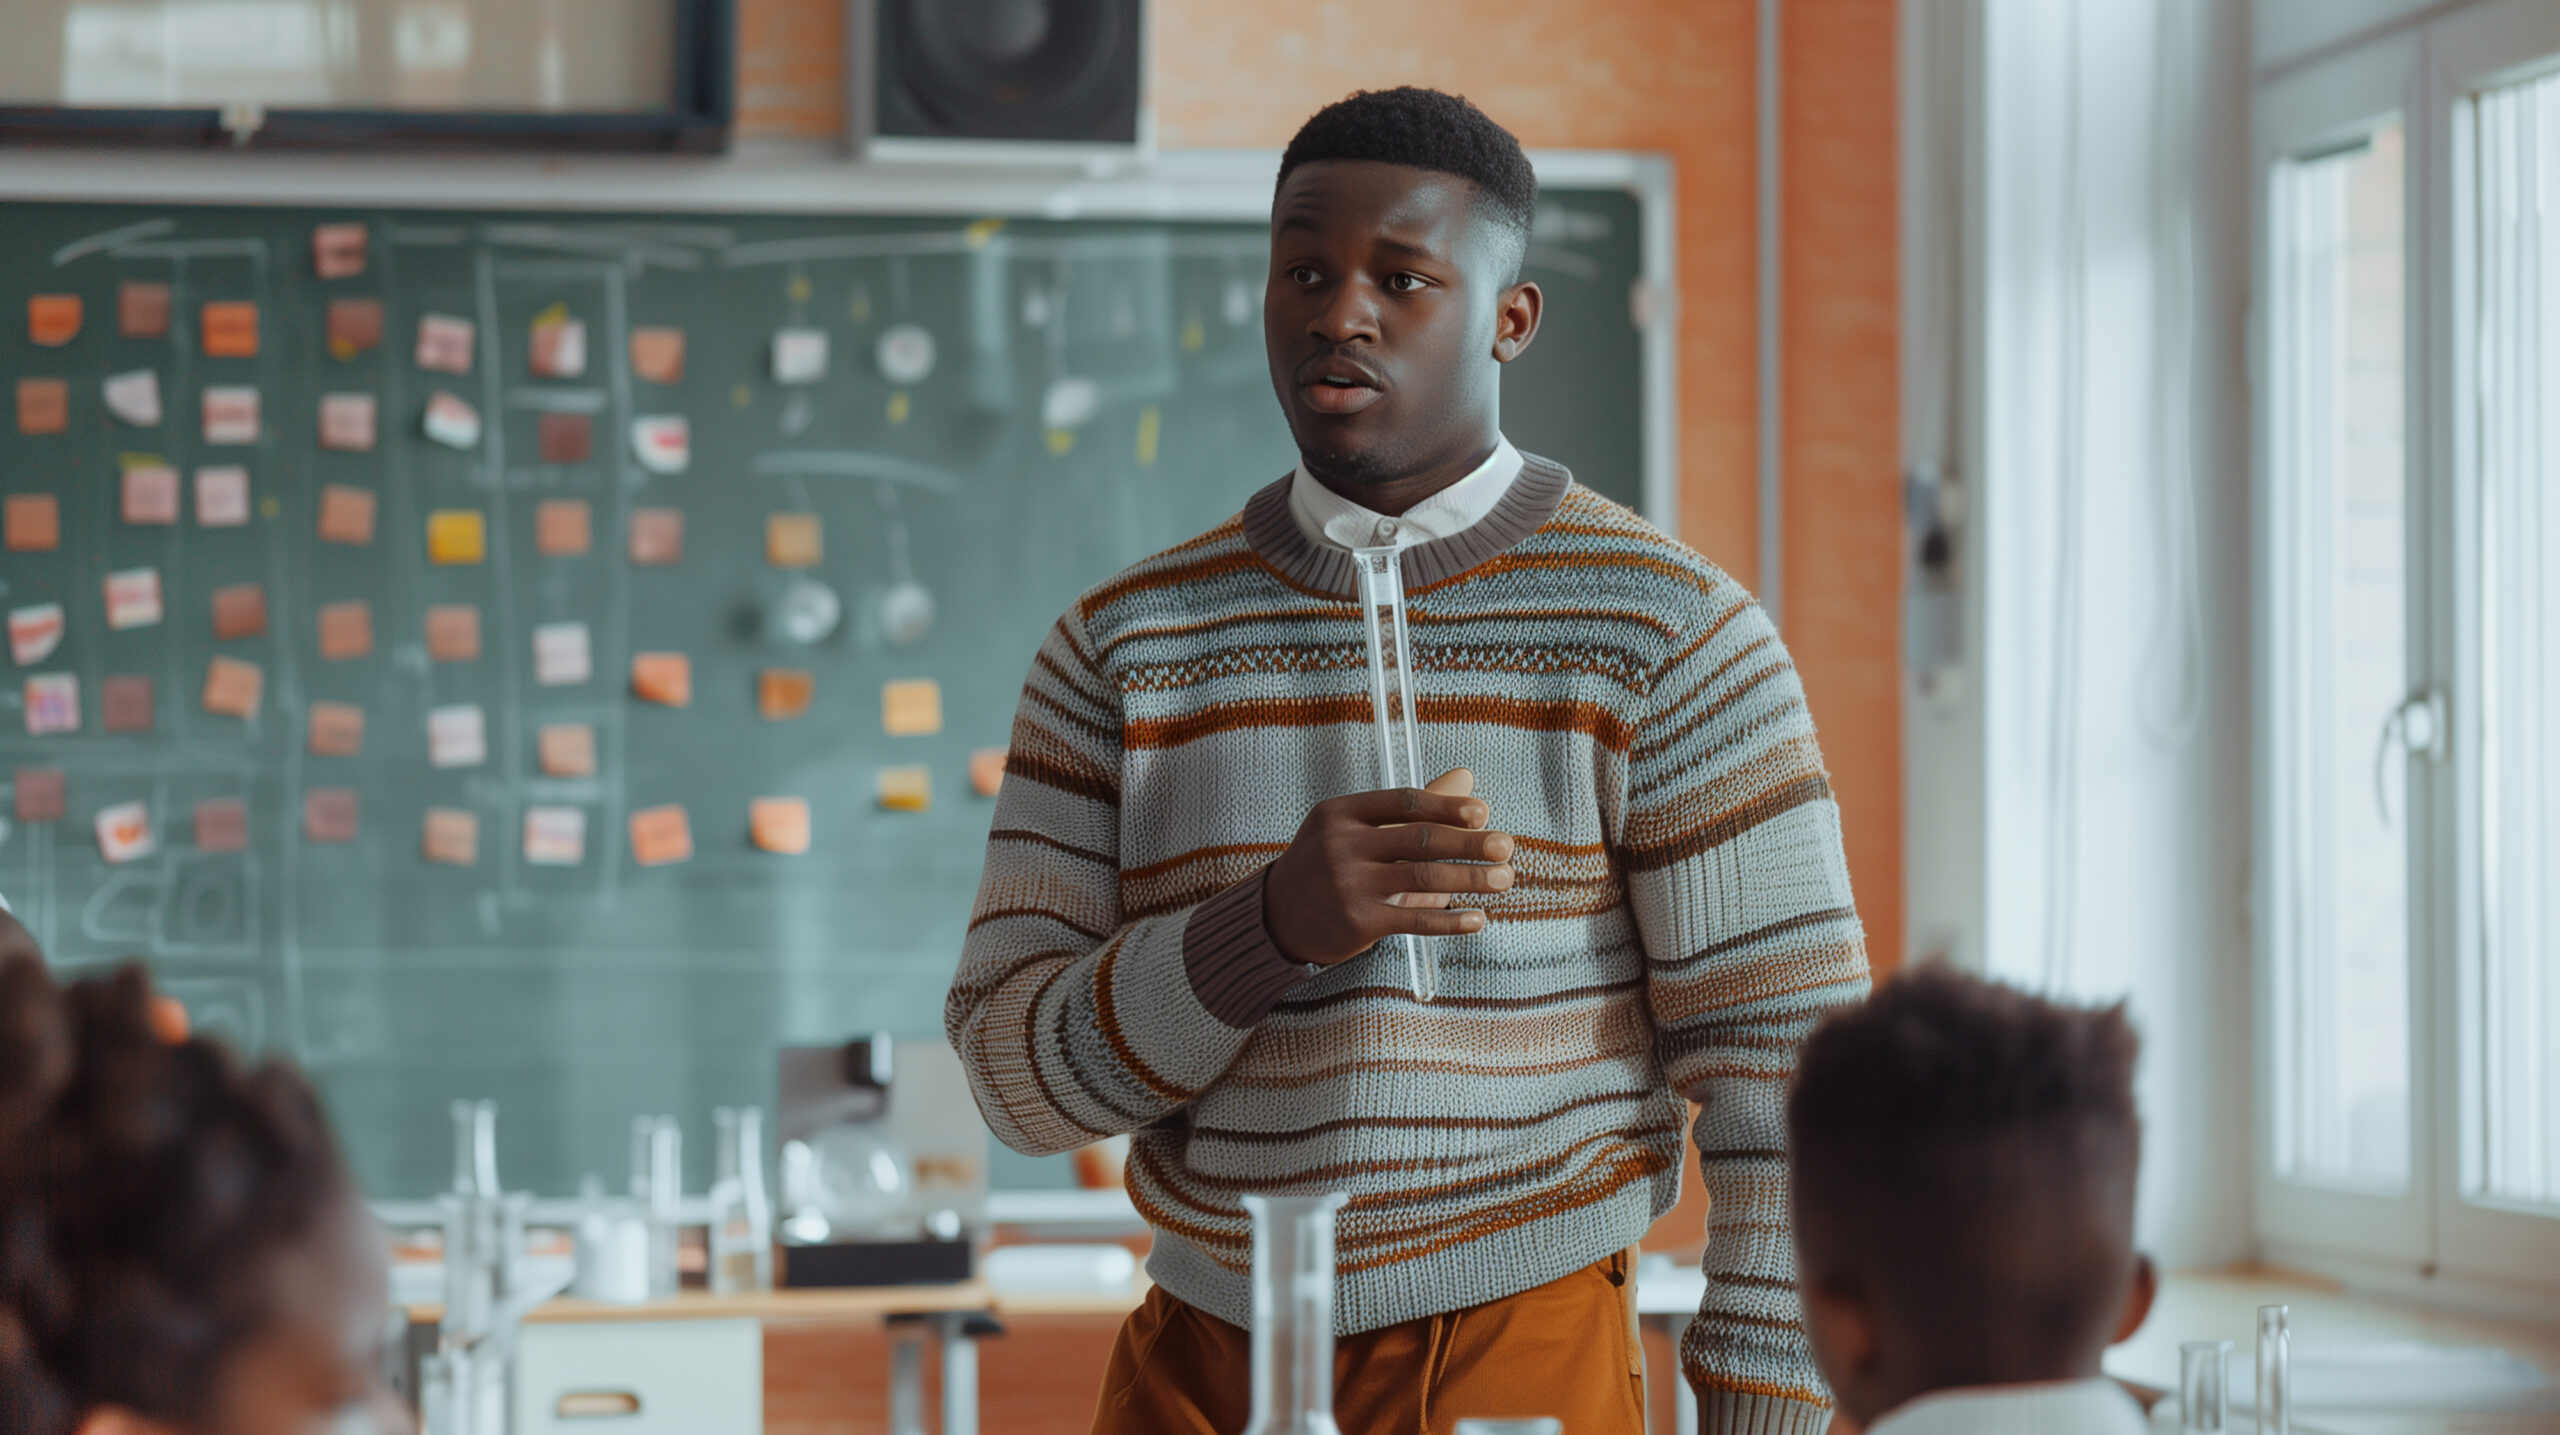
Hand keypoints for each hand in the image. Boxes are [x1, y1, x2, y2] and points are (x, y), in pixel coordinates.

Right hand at [1262, 768, 1515, 967]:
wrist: (1277, 917)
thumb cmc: (1326, 866)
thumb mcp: (1355, 828)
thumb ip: (1412, 808)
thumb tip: (1466, 777)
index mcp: (1341, 813)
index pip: (1403, 802)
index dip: (1447, 806)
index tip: (1483, 812)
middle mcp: (1341, 845)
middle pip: (1419, 839)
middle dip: (1469, 843)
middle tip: (1506, 846)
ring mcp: (1348, 885)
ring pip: (1422, 879)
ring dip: (1470, 879)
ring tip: (1504, 879)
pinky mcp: (1357, 922)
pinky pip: (1414, 920)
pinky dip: (1450, 920)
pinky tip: (1477, 918)